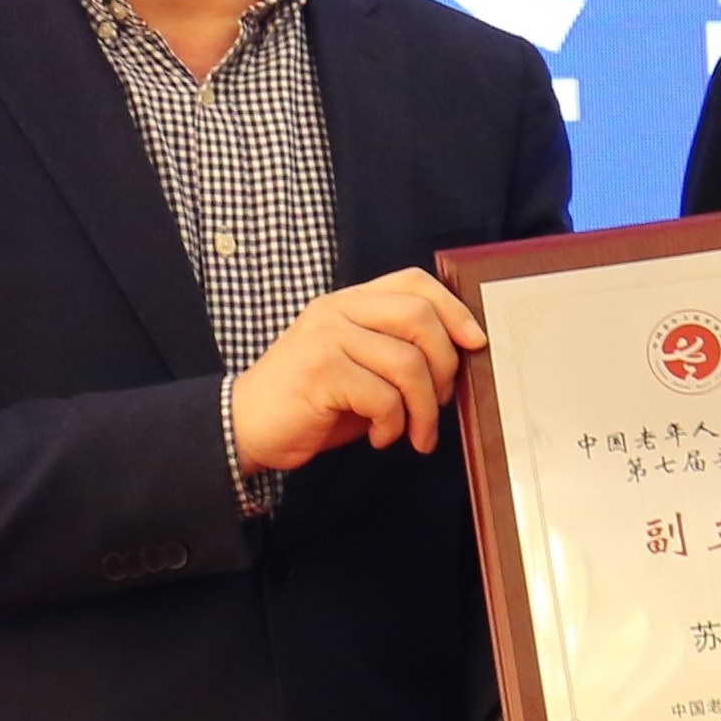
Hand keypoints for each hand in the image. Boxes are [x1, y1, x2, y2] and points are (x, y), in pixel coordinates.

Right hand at [231, 268, 485, 471]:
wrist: (244, 427)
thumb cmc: (310, 403)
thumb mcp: (357, 367)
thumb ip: (395, 351)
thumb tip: (458, 360)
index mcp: (349, 302)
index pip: (414, 282)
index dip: (454, 309)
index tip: (476, 343)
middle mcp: (337, 310)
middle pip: (419, 318)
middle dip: (445, 367)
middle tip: (441, 404)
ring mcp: (326, 338)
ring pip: (408, 364)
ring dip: (423, 410)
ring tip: (413, 434)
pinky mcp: (320, 372)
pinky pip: (383, 398)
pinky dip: (392, 426)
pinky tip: (378, 437)